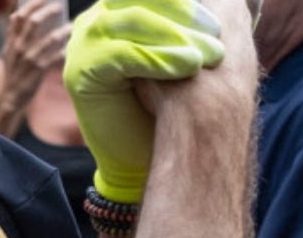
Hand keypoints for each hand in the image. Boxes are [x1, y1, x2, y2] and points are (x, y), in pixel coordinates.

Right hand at [0, 2, 72, 111]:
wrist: (11, 98)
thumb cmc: (14, 73)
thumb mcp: (8, 53)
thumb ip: (13, 35)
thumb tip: (16, 14)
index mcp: (11, 42)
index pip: (19, 16)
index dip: (32, 4)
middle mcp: (19, 48)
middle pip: (34, 22)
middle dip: (49, 11)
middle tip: (59, 7)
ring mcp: (29, 59)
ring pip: (50, 38)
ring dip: (63, 31)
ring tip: (70, 27)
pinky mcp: (39, 70)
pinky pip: (56, 57)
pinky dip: (65, 51)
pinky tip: (69, 48)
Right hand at [64, 0, 227, 202]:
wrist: (138, 157)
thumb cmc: (163, 107)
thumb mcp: (177, 53)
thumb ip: (186, 24)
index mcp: (119, 8)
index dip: (187, 2)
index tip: (222, 18)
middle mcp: (96, 18)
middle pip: (144, 0)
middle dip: (185, 14)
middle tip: (219, 35)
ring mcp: (83, 43)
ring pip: (135, 21)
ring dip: (177, 36)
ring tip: (211, 56)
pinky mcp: (79, 71)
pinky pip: (124, 54)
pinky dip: (158, 59)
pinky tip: (188, 67)